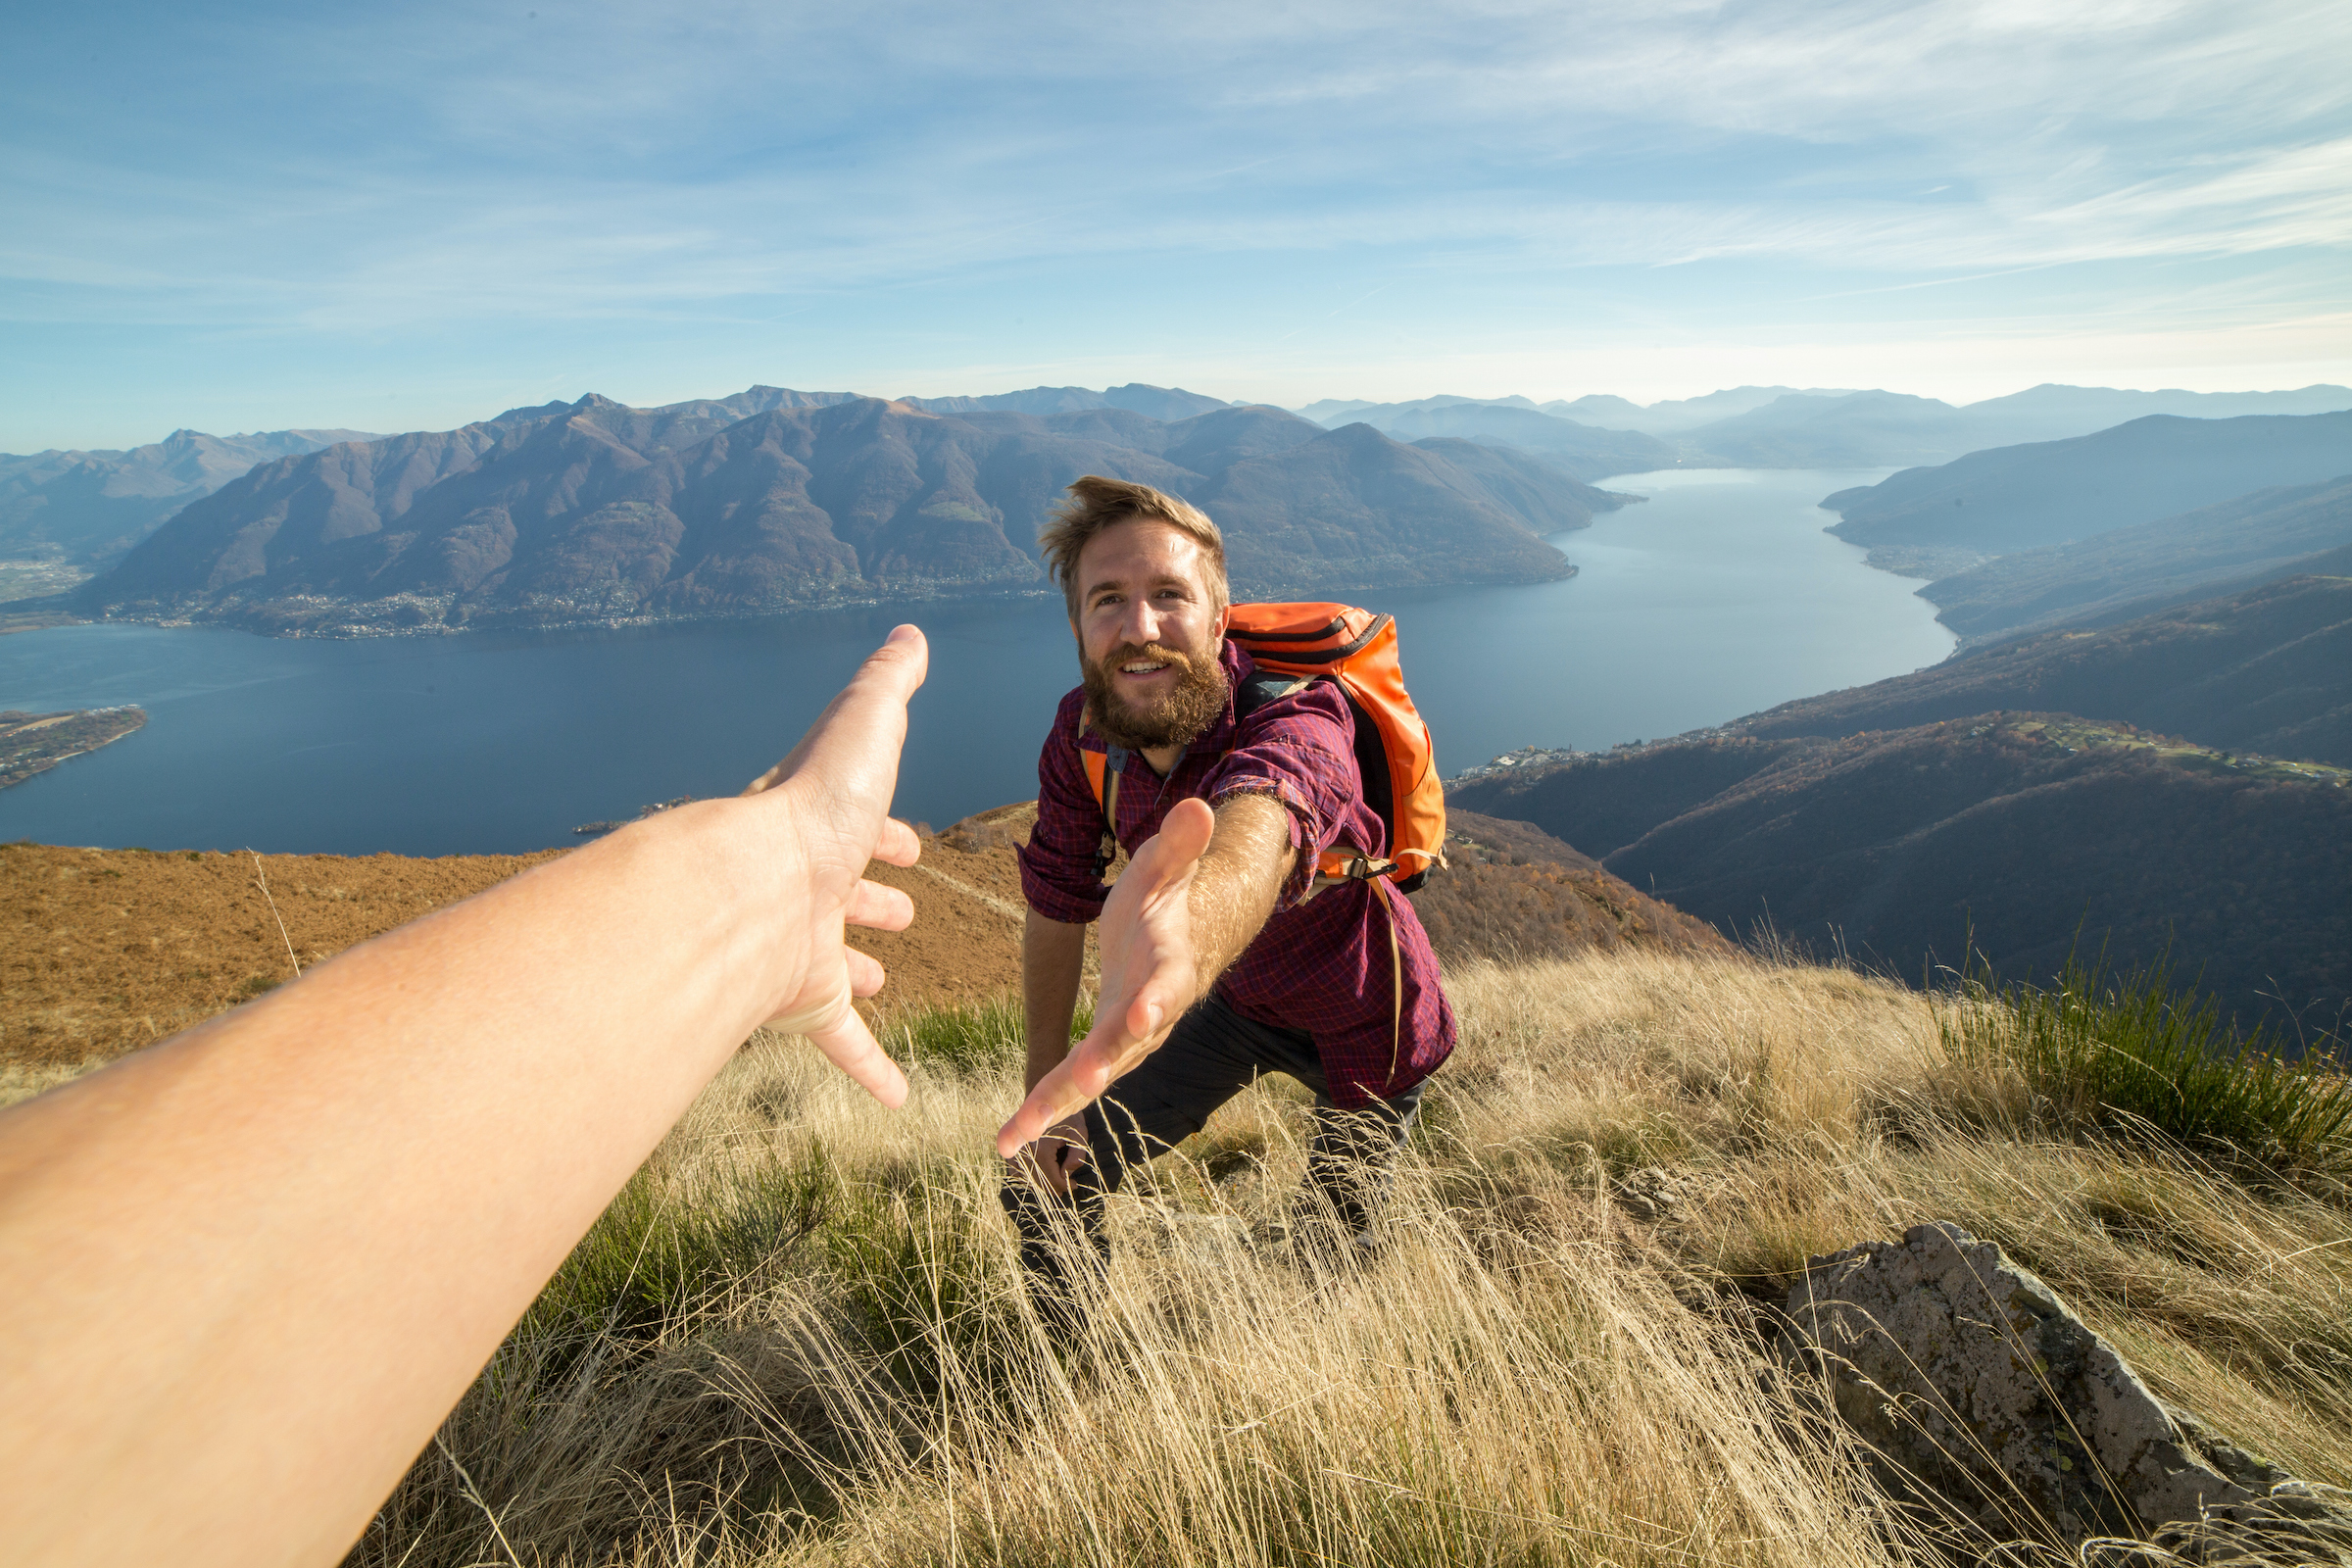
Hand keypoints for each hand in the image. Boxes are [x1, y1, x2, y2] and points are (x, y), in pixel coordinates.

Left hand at [740, 625, 927, 1108]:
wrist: (753, 888)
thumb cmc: (812, 806)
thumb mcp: (864, 725)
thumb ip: (889, 683)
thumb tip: (910, 634)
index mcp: (817, 826)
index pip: (853, 825)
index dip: (883, 831)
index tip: (909, 842)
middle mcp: (803, 888)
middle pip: (839, 894)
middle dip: (869, 897)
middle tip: (898, 910)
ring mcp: (800, 949)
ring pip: (832, 966)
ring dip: (856, 972)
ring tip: (882, 977)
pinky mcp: (803, 1002)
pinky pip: (841, 1043)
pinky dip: (870, 1069)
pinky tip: (897, 1099)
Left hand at [997, 796, 1214, 1156]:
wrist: (1171, 943)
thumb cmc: (1165, 902)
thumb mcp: (1166, 869)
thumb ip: (1179, 845)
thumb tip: (1201, 806)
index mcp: (1168, 968)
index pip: (1167, 986)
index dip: (1156, 1001)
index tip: (1141, 1017)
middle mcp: (1149, 1015)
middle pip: (1126, 1045)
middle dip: (1100, 1066)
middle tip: (1078, 1086)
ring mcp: (1123, 1041)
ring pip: (1091, 1076)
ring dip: (1055, 1105)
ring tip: (1016, 1134)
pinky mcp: (1098, 1053)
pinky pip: (1067, 1085)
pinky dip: (1038, 1112)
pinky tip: (1005, 1141)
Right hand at [1011, 1113, 1090, 1195]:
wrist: (1045, 1097)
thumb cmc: (1066, 1117)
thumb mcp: (1079, 1133)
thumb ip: (1077, 1156)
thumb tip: (1067, 1173)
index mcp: (1041, 1149)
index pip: (1052, 1180)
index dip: (1065, 1186)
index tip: (1074, 1184)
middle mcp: (1024, 1152)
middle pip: (1039, 1183)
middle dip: (1055, 1187)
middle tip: (1068, 1184)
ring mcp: (1015, 1152)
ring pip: (1027, 1179)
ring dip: (1042, 1183)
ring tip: (1056, 1178)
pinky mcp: (1011, 1151)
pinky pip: (1015, 1172)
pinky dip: (1027, 1176)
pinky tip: (1040, 1172)